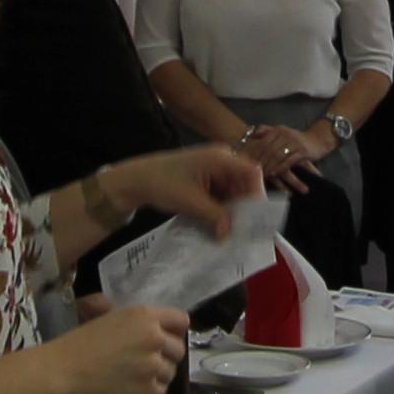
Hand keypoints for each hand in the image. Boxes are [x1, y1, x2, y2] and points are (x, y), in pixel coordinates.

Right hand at [46, 298, 194, 393]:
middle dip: (166, 354)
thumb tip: (136, 316)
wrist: (62, 373)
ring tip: (134, 375)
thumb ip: (128, 316)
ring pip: (171, 371)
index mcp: (144, 315)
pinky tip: (130, 387)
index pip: (181, 320)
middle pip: (178, 348)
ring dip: (158, 374)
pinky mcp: (149, 391)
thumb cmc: (76, 343)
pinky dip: (149, 390)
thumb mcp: (104, 317)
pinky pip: (161, 390)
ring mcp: (154, 366)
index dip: (174, 330)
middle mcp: (155, 338)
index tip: (165, 337)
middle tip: (146, 359)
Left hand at [101, 144, 269, 228]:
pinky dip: (222, 207)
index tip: (253, 218)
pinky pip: (223, 192)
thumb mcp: (192, 203)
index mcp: (220, 158)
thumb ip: (216, 217)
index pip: (251, 173)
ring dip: (233, 209)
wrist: (136, 180)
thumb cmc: (163, 184)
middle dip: (244, 206)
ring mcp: (214, 168)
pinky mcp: (207, 178)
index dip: (256, 194)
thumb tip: (230, 234)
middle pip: (244, 182)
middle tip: (242, 229)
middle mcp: (221, 159)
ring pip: (234, 190)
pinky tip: (219, 222)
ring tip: (230, 229)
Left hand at [237, 121, 320, 186]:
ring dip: (269, 166)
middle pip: (269, 149)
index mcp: (278, 130)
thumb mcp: (282, 131)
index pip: (263, 142)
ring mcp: (294, 142)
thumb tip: (254, 134)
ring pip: (277, 155)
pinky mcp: (303, 151)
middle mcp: (285, 134)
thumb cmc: (298, 138)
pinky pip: (288, 161)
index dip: (255, 153)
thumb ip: (268, 130)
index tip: (247, 164)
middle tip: (253, 172)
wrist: (318, 139)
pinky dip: (280, 168)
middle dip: (260, 161)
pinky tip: (275, 173)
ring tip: (262, 174)